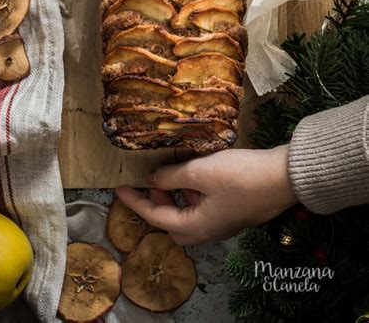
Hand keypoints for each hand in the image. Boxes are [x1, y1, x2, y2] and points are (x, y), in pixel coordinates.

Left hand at [116, 145, 296, 244]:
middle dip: (155, 203)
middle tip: (146, 181)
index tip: (118, 188)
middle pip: (171, 223)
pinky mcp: (233, 210)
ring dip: (174, 196)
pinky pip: (203, 206)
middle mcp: (208, 230)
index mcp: (196, 226)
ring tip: (169, 172)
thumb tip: (152, 179)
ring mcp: (223, 222)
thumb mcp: (201, 172)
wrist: (285, 178)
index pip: (155, 216)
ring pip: (188, 214)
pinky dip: (192, 192)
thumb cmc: (242, 176)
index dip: (135, 201)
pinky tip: (195, 173)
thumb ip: (172, 176)